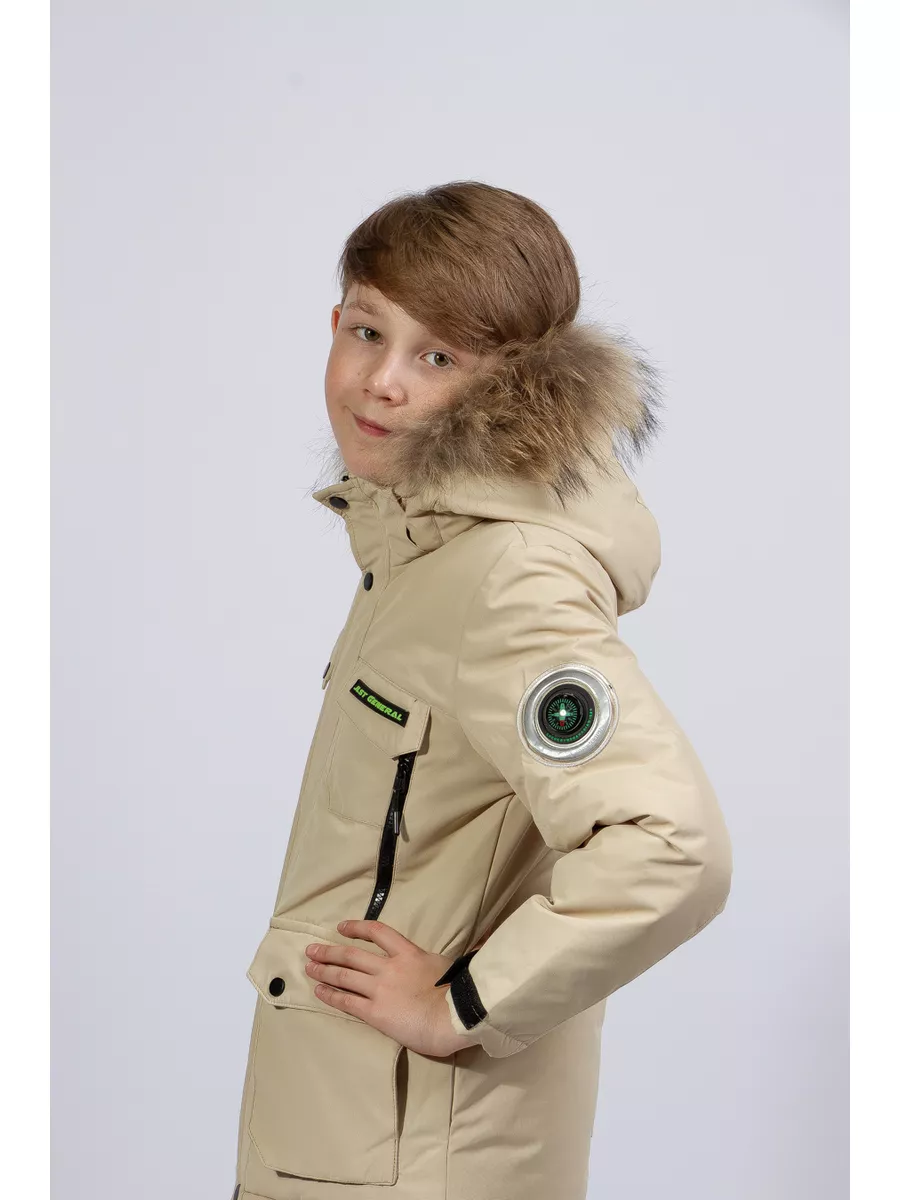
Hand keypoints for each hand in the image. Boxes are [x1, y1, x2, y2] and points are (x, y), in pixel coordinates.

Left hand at [304, 919, 482, 1057]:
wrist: (454, 1017)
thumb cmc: (462, 994)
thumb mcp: (457, 966)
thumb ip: (458, 953)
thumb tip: (484, 939)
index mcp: (410, 953)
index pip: (378, 933)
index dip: (357, 928)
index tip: (342, 927)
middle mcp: (390, 967)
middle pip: (353, 955)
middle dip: (330, 952)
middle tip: (312, 950)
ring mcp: (380, 989)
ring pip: (344, 975)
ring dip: (324, 971)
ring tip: (309, 967)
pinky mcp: (375, 1013)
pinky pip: (346, 1001)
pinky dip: (330, 995)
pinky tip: (319, 991)